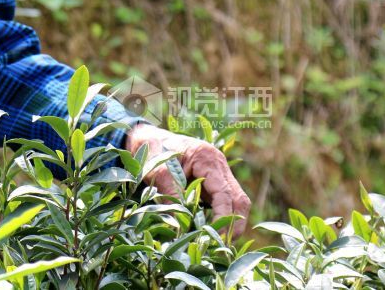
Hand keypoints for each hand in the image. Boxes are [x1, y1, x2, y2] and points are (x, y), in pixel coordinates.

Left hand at [124, 123, 250, 237]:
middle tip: (223, 246)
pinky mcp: (213, 182)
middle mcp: (219, 165)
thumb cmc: (152, 151)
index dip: (224, 218)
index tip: (217, 237)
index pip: (225, 193)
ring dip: (229, 222)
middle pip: (238, 199)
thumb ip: (173, 195)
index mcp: (207, 158)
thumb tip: (183, 225)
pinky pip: (223, 201)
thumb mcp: (158, 173)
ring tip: (218, 243)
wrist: (146, 139)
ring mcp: (219, 173)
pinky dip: (220, 217)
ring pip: (235, 201)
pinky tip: (211, 231)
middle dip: (234, 224)